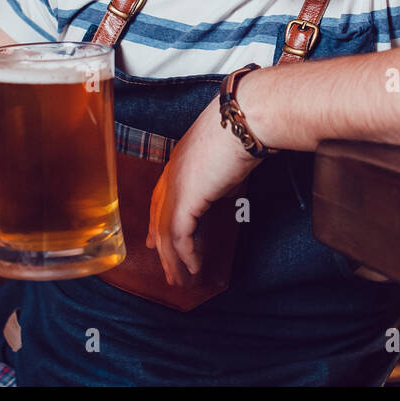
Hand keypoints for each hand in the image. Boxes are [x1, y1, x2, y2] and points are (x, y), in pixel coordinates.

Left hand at [146, 94, 262, 286]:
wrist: (245, 121)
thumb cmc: (242, 130)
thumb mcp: (226, 157)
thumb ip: (218, 178)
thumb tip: (222, 192)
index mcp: (179, 161)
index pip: (160, 198)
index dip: (157, 222)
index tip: (155, 241)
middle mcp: (171, 174)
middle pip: (158, 218)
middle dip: (163, 248)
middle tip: (167, 271)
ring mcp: (175, 187)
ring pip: (166, 232)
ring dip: (173, 260)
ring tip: (180, 280)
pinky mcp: (185, 200)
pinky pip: (180, 236)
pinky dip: (186, 255)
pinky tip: (193, 267)